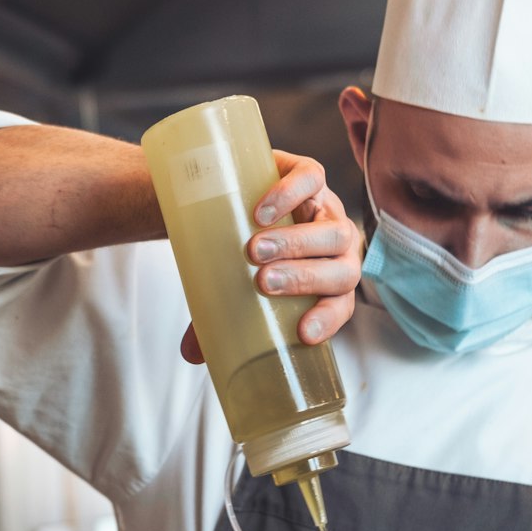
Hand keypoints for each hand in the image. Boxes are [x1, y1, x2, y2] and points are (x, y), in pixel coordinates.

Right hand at [181, 150, 361, 362]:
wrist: (237, 193)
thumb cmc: (243, 249)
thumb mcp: (235, 283)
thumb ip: (220, 317)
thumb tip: (189, 355)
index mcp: (330, 282)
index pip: (342, 305)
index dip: (329, 319)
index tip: (302, 333)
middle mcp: (337, 249)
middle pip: (341, 270)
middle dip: (304, 278)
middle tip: (262, 281)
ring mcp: (328, 209)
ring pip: (333, 231)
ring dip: (297, 244)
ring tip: (254, 249)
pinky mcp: (311, 175)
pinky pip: (314, 181)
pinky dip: (291, 195)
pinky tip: (262, 210)